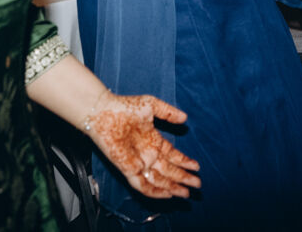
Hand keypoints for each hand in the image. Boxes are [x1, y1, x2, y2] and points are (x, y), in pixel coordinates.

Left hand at [83, 91, 200, 199]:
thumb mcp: (152, 105)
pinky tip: (167, 195)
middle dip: (183, 178)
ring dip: (173, 187)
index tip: (197, 167)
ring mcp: (138, 162)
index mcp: (153, 140)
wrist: (104, 111)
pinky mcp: (128, 168)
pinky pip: (142, 185)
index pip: (172, 155)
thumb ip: (169, 112)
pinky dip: (155, 192)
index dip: (185, 162)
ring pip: (158, 180)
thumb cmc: (125, 106)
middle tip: (197, 184)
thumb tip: (185, 118)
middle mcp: (147, 154)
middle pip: (169, 170)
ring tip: (186, 193)